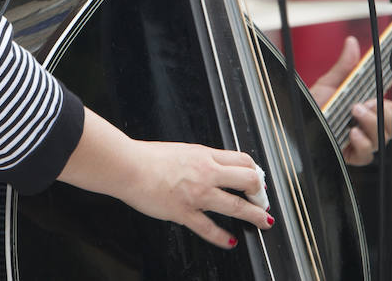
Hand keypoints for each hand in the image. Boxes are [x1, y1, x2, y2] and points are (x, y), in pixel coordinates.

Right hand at [118, 139, 272, 247]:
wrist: (128, 166)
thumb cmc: (148, 157)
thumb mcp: (182, 150)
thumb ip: (200, 158)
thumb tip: (213, 165)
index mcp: (205, 155)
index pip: (243, 160)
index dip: (255, 172)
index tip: (257, 181)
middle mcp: (206, 173)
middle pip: (248, 180)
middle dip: (260, 193)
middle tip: (262, 201)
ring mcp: (197, 194)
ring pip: (236, 206)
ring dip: (254, 216)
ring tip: (263, 222)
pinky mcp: (184, 212)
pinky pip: (209, 228)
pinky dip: (223, 237)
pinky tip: (230, 241)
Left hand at [308, 36, 391, 166]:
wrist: (295, 125)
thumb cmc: (314, 106)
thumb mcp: (329, 84)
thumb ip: (344, 66)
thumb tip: (351, 42)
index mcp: (366, 108)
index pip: (389, 107)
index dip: (390, 103)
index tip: (379, 94)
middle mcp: (366, 126)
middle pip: (391, 124)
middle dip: (384, 113)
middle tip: (365, 104)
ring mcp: (360, 141)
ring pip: (382, 138)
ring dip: (370, 125)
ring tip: (354, 114)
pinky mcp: (352, 156)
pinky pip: (366, 154)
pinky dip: (362, 143)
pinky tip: (352, 134)